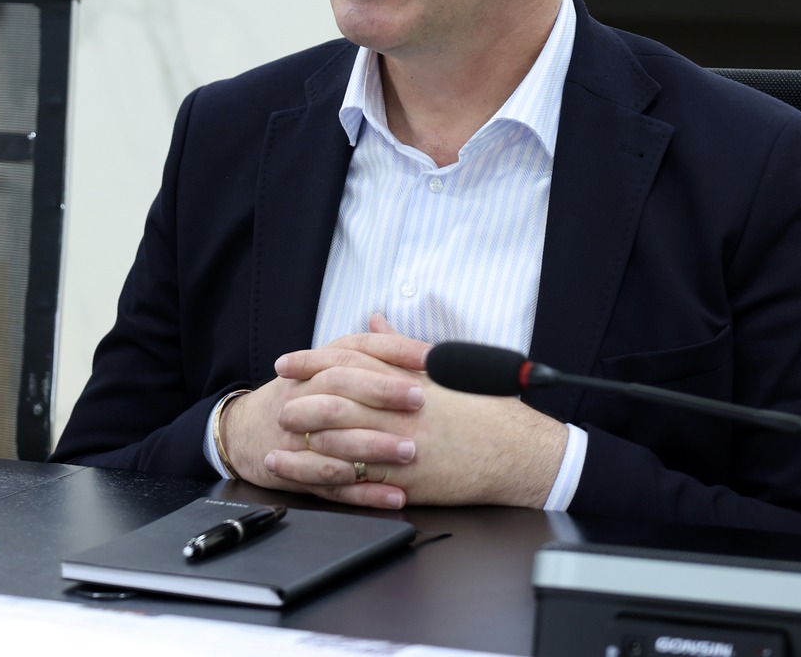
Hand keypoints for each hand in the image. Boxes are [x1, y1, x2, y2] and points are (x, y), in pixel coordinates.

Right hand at [220, 316, 430, 509]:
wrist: (241, 432)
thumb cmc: (294, 398)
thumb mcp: (320, 367)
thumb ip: (357, 350)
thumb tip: (387, 321)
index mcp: (317, 367)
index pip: (356, 348)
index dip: (393, 350)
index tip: (431, 357)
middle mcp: (305, 395)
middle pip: (341, 385)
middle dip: (381, 391)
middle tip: (420, 399)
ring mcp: (299, 436)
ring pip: (335, 438)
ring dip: (374, 445)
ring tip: (410, 452)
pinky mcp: (300, 472)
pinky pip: (332, 483)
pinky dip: (365, 494)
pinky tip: (395, 497)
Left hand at [268, 318, 566, 507]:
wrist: (522, 452)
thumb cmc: (489, 408)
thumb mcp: (447, 367)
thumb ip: (402, 346)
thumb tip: (376, 321)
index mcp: (408, 378)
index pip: (349, 362)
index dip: (312, 360)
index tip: (287, 362)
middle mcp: (402, 409)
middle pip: (337, 398)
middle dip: (301, 398)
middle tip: (278, 399)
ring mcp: (404, 445)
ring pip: (341, 439)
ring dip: (305, 438)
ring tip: (279, 436)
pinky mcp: (409, 478)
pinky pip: (360, 477)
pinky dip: (329, 474)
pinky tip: (309, 474)